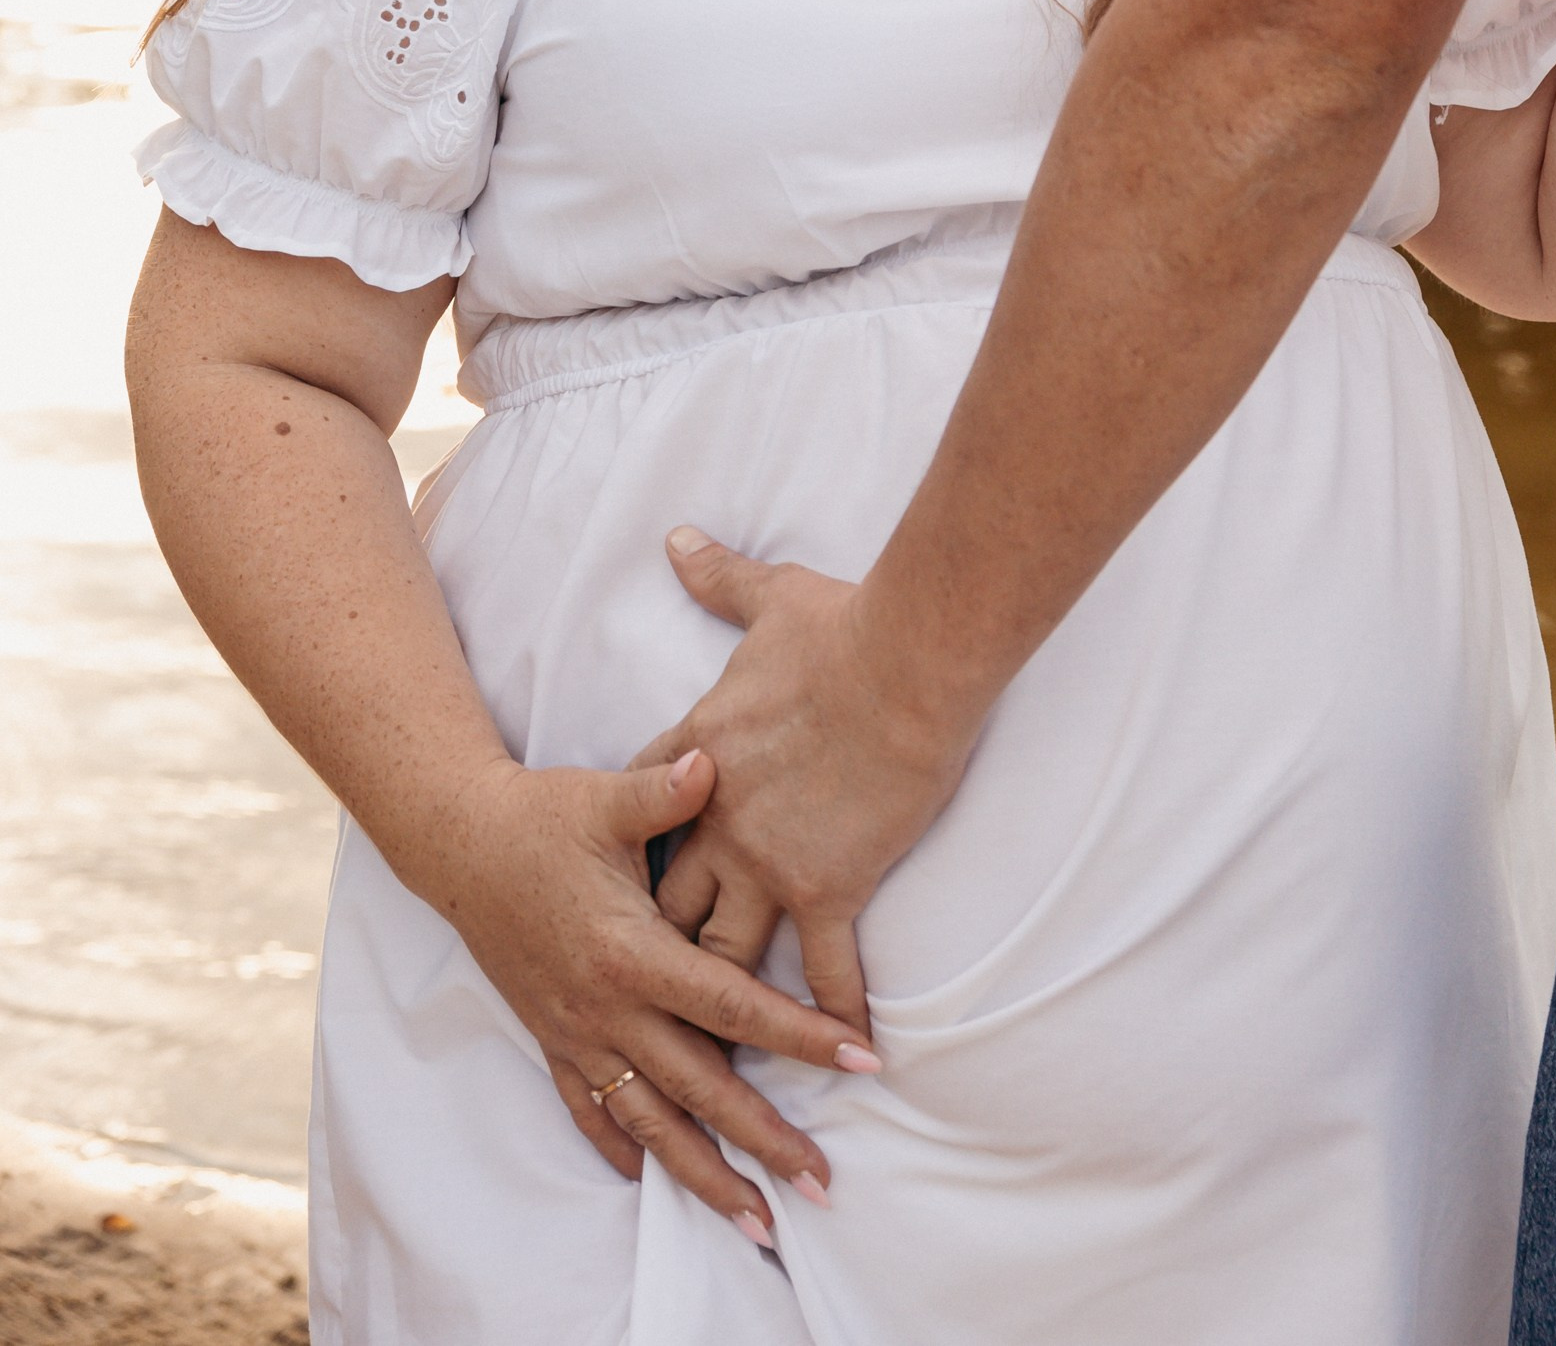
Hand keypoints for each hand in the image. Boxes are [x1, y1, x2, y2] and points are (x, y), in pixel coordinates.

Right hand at [427, 744, 880, 1234]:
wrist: (460, 846)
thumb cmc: (542, 817)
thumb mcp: (605, 797)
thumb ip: (664, 791)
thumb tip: (711, 761)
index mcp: (632, 952)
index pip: (732, 1007)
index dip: (799, 1035)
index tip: (859, 1060)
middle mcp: (608, 1009)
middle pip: (700, 1088)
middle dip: (763, 1139)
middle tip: (820, 1182)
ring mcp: (578, 1034)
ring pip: (650, 1122)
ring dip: (702, 1175)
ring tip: (755, 1219)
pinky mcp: (552, 1040)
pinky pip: (591, 1111)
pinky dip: (623, 1148)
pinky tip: (651, 1180)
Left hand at [632, 529, 975, 1040]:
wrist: (907, 662)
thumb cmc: (842, 627)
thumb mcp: (769, 598)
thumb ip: (717, 576)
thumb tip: (679, 538)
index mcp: (700, 751)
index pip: (642, 807)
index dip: (630, 843)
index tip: (615, 874)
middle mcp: (719, 819)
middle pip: (664, 898)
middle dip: (653, 940)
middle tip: (643, 982)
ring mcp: (769, 861)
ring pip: (723, 953)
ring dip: (719, 997)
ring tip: (718, 1045)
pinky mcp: (828, 886)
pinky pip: (823, 968)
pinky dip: (828, 1013)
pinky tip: (840, 1050)